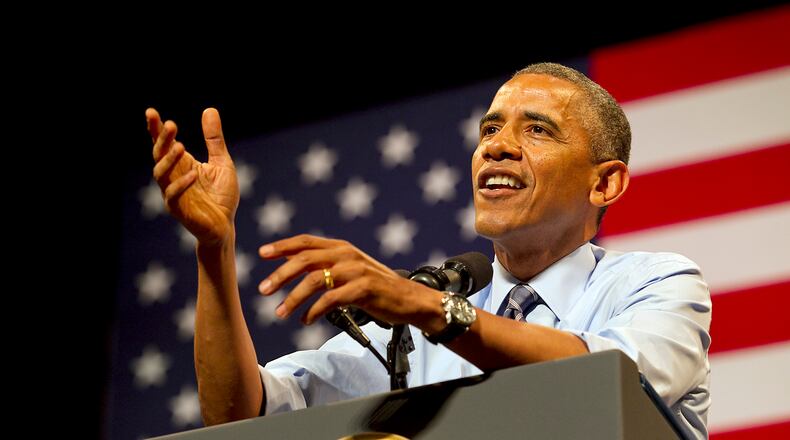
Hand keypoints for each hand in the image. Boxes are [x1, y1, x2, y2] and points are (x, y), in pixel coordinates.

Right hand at [146, 108, 239, 245]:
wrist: (224, 227)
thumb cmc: (221, 196)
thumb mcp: (221, 162)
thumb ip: (214, 139)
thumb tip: (209, 109)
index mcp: (181, 164)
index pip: (164, 144)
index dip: (156, 129)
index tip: (151, 113)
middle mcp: (173, 177)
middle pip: (159, 155)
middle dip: (162, 140)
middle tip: (170, 124)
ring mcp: (173, 194)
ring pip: (161, 174)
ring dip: (169, 159)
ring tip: (181, 145)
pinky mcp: (179, 210)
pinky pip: (173, 196)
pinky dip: (181, 184)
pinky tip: (192, 173)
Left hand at [257, 234, 442, 326]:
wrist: (409, 299)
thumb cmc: (376, 287)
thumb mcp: (349, 270)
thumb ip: (325, 267)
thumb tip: (292, 269)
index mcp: (341, 248)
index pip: (306, 242)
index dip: (283, 247)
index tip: (262, 254)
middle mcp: (346, 255)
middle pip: (305, 260)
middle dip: (281, 274)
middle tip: (263, 289)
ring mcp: (355, 271)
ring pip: (315, 280)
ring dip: (294, 297)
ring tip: (280, 312)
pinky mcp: (364, 289)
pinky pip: (331, 300)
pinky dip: (314, 311)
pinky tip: (306, 320)